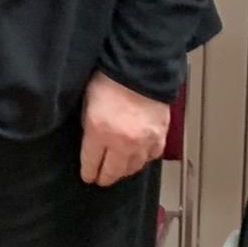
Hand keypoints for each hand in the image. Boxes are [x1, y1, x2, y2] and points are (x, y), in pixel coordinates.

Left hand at [80, 72, 168, 186]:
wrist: (141, 67)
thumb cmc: (110, 78)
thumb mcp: (87, 102)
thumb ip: (89, 126)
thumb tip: (91, 141)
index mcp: (99, 132)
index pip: (92, 163)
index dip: (88, 172)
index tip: (88, 177)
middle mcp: (122, 142)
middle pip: (113, 171)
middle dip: (105, 177)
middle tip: (101, 179)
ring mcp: (143, 141)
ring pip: (134, 167)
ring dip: (125, 170)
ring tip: (119, 169)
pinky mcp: (160, 135)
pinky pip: (152, 155)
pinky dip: (145, 158)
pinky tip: (139, 156)